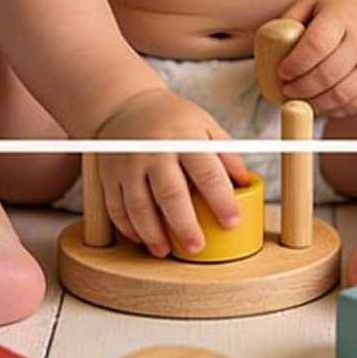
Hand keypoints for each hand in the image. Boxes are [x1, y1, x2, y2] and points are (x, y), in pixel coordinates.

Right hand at [94, 90, 251, 257]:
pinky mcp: (109, 177)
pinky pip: (116, 207)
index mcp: (184, 138)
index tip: (231, 222)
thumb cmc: (173, 120)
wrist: (124, 106)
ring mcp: (127, 165)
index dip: (221, 200)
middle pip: (169, 193)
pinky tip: (143, 239)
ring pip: (138, 206)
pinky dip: (128, 228)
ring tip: (165, 251)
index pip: (206, 172)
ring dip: (152, 233)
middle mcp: (153, 152)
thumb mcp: (205, 125)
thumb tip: (246, 183)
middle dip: (184, 224)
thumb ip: (226, 154)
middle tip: (196, 247)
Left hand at [272, 0, 356, 119]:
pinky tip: (317, 103)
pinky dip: (330, 110)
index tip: (281, 72)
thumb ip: (288, 23)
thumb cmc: (337, 13)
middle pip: (327, 74)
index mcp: (342, 17)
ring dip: (313, 103)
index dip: (295, 64)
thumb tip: (269, 50)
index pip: (316, 45)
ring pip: (340, 94)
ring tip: (299, 98)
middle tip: (286, 89)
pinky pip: (352, 104)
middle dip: (300, 87)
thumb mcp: (311, 5)